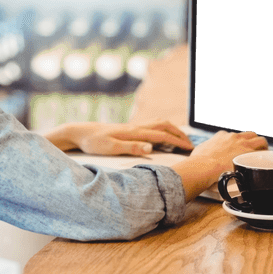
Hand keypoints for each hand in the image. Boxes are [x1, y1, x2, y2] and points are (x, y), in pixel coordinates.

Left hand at [45, 121, 194, 156]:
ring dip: (173, 130)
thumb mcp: (111, 147)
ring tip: (182, 140)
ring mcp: (133, 126)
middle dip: (180, 134)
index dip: (178, 142)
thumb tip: (151, 146)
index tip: (191, 149)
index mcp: (134, 132)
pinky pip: (152, 126)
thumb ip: (131, 147)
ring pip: (159, 123)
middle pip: (165, 125)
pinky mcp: (129, 129)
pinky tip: (163, 137)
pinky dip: (163, 130)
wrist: (81, 133)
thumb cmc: (94, 142)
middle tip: (191, 145)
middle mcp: (136, 127)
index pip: (162, 135)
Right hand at [172, 131, 268, 199]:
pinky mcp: (248, 152)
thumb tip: (203, 154)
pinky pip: (262, 150)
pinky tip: (266, 161)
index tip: (239, 151)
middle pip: (250, 135)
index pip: (235, 136)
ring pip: (259, 139)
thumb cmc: (199, 162)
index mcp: (222, 136)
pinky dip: (265, 155)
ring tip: (263, 156)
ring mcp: (242, 143)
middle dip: (254, 142)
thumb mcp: (201, 151)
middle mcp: (233, 137)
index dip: (239, 143)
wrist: (204, 166)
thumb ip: (206, 150)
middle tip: (255, 152)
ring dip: (262, 146)